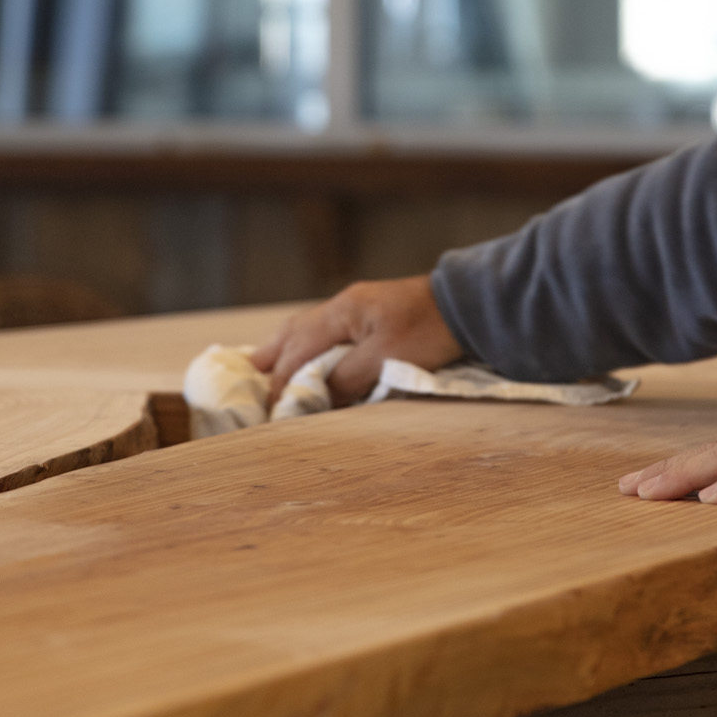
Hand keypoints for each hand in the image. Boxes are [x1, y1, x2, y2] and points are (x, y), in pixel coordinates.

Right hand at [249, 275, 461, 406]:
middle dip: (271, 359)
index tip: (270, 410)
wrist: (467, 305)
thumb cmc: (430, 331)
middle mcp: (343, 306)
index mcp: (342, 312)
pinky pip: (328, 332)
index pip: (297, 351)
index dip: (282, 383)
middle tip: (249, 383)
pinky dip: (310, 348)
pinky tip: (311, 360)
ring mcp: (358, 307)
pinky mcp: (373, 315)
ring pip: (308, 329)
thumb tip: (317, 395)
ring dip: (288, 351)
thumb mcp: (386, 359)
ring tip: (270, 372)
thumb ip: (347, 377)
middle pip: (293, 333)